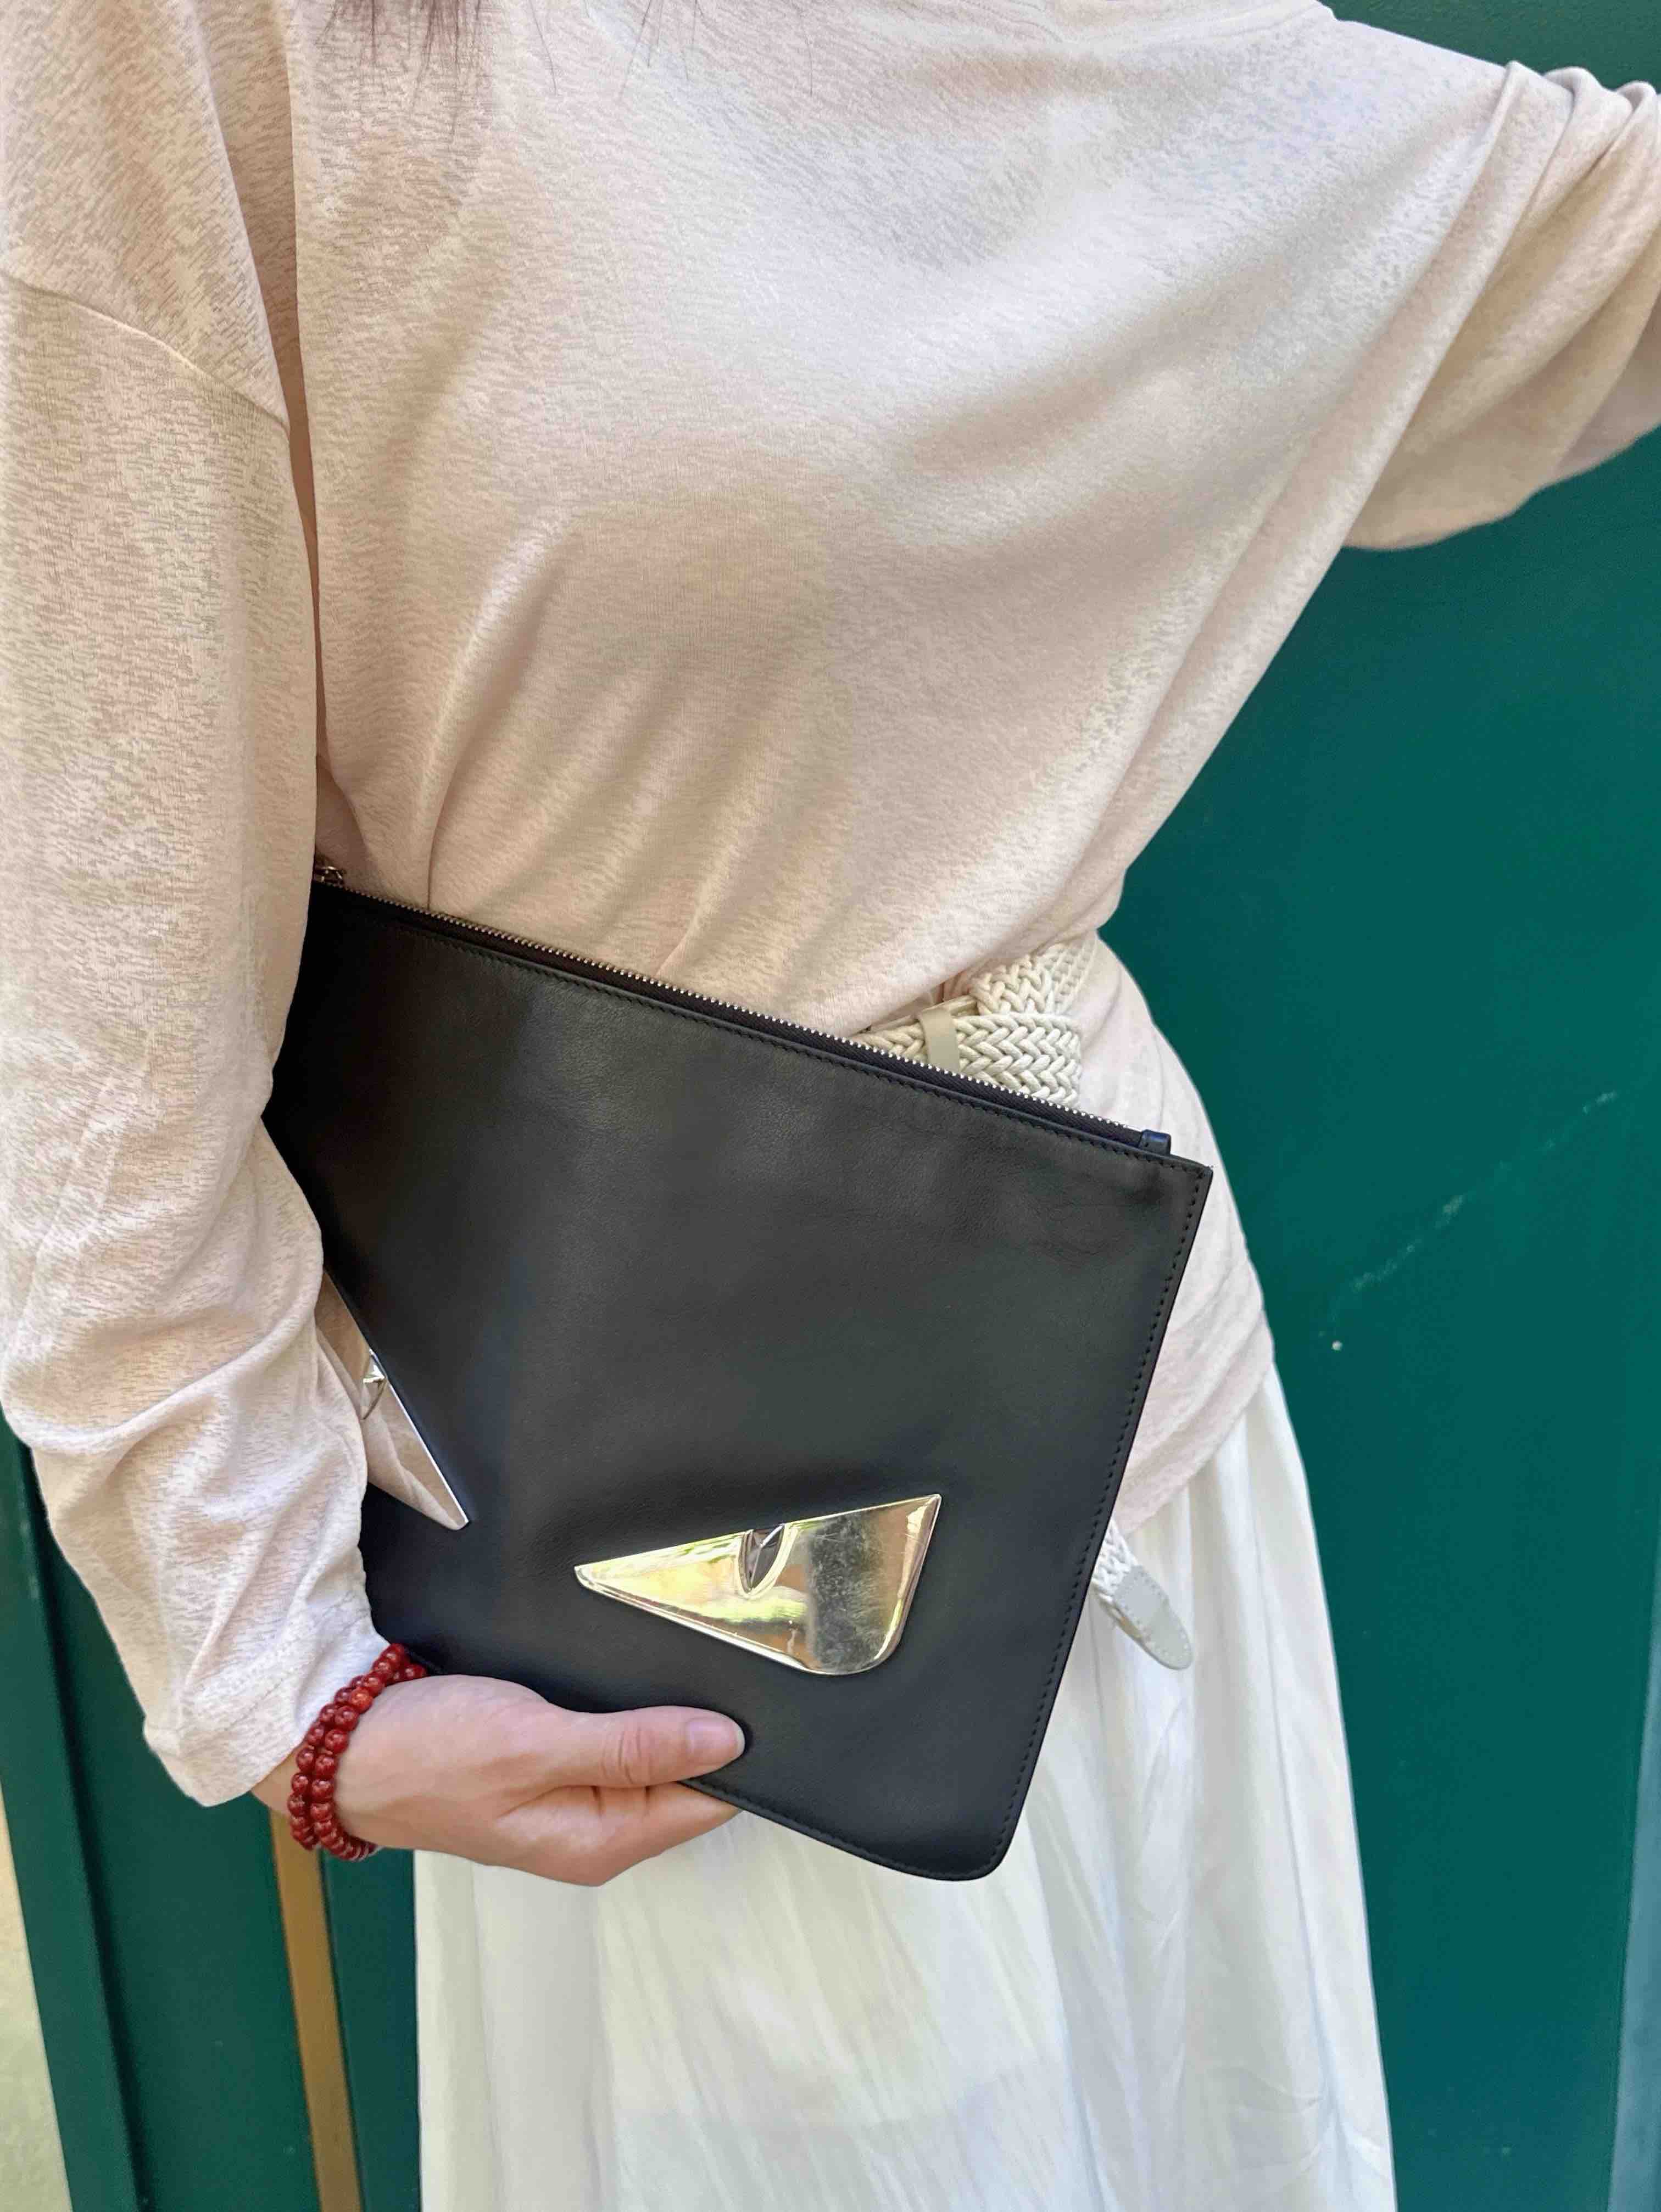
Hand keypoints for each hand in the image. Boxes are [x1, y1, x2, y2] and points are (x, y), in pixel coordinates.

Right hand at [252, 1673, 744, 1883]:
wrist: (343, 1744)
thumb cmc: (430, 1751)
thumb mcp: (536, 1744)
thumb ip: (631, 1745)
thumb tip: (727, 1744)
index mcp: (599, 1842)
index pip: (708, 1802)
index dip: (738, 1750)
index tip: (759, 1690)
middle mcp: (592, 1829)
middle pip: (682, 1776)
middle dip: (702, 1724)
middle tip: (727, 1652)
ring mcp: (568, 1796)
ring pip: (647, 1750)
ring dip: (662, 1709)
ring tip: (686, 1648)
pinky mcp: (546, 1763)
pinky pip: (610, 1737)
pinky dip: (622, 1704)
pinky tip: (631, 1664)